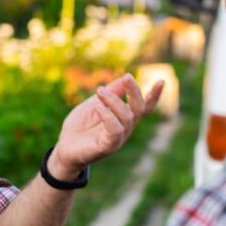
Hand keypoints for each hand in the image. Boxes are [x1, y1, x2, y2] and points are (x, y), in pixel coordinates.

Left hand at [48, 74, 163, 179]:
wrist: (63, 148)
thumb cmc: (79, 127)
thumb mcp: (94, 104)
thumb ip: (110, 93)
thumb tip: (126, 77)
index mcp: (123, 118)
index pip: (144, 108)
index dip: (154, 96)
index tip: (162, 81)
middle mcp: (125, 129)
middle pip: (139, 109)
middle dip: (135, 92)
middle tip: (126, 78)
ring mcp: (117, 139)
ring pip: (127, 117)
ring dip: (114, 100)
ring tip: (99, 91)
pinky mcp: (107, 147)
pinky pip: (115, 130)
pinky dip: (108, 115)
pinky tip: (98, 106)